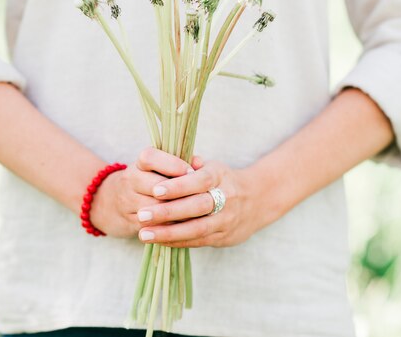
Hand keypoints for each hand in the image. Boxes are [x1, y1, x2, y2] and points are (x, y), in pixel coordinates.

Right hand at [89, 147, 201, 237]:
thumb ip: (178, 163)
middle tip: (201, 196)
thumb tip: (199, 162)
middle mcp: (130, 181)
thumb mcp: (156, 169)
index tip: (190, 171)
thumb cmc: (145, 182)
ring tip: (199, 213)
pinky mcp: (130, 223)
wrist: (107, 203)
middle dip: (180, 193)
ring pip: (156, 209)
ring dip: (178, 212)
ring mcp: (127, 202)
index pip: (150, 158)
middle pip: (155, 186)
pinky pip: (154, 226)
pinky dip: (171, 227)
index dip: (171, 164)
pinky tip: (187, 226)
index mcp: (138, 164)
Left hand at [136, 159, 263, 247]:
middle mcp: (226, 199)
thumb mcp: (212, 166)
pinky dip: (177, 241)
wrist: (259, 200)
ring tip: (144, 234)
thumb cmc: (224, 180)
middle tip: (142, 214)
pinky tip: (158, 241)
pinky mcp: (224, 237)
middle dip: (168, 212)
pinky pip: (198, 241)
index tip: (155, 190)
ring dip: (168, 233)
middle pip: (197, 207)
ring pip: (197, 229)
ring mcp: (226, 220)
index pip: (199, 181)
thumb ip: (192, 165)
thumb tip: (175, 159)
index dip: (178, 186)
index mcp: (220, 177)